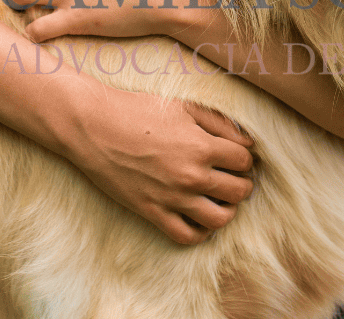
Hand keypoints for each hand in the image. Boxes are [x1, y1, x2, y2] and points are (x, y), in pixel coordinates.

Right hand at [62, 82, 254, 244]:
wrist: (95, 127)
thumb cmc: (139, 111)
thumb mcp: (184, 108)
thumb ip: (220, 124)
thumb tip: (248, 142)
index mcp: (202, 146)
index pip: (244, 160)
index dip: (244, 157)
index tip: (236, 156)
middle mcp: (191, 175)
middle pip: (239, 191)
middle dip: (242, 183)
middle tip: (233, 177)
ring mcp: (172, 197)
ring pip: (220, 219)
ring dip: (227, 210)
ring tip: (220, 199)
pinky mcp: (152, 212)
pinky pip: (186, 236)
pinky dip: (200, 232)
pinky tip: (199, 217)